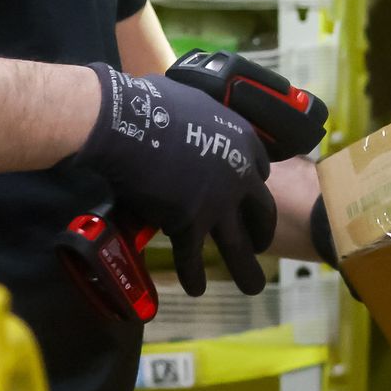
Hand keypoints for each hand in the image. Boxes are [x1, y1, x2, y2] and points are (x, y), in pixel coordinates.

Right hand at [75, 64, 276, 295]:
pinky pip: (193, 256)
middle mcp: (240, 175)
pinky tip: (196, 288)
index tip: (244, 194)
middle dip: (263, 230)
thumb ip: (204, 121)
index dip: (250, 185)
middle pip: (262, 211)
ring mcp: (219, 202)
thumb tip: (192, 117)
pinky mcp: (191, 222)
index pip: (259, 170)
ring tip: (254, 287)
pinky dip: (194, 275)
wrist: (128, 124)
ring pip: (239, 244)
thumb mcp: (195, 102)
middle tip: (261, 244)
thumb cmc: (151, 104)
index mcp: (244, 140)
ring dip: (247, 270)